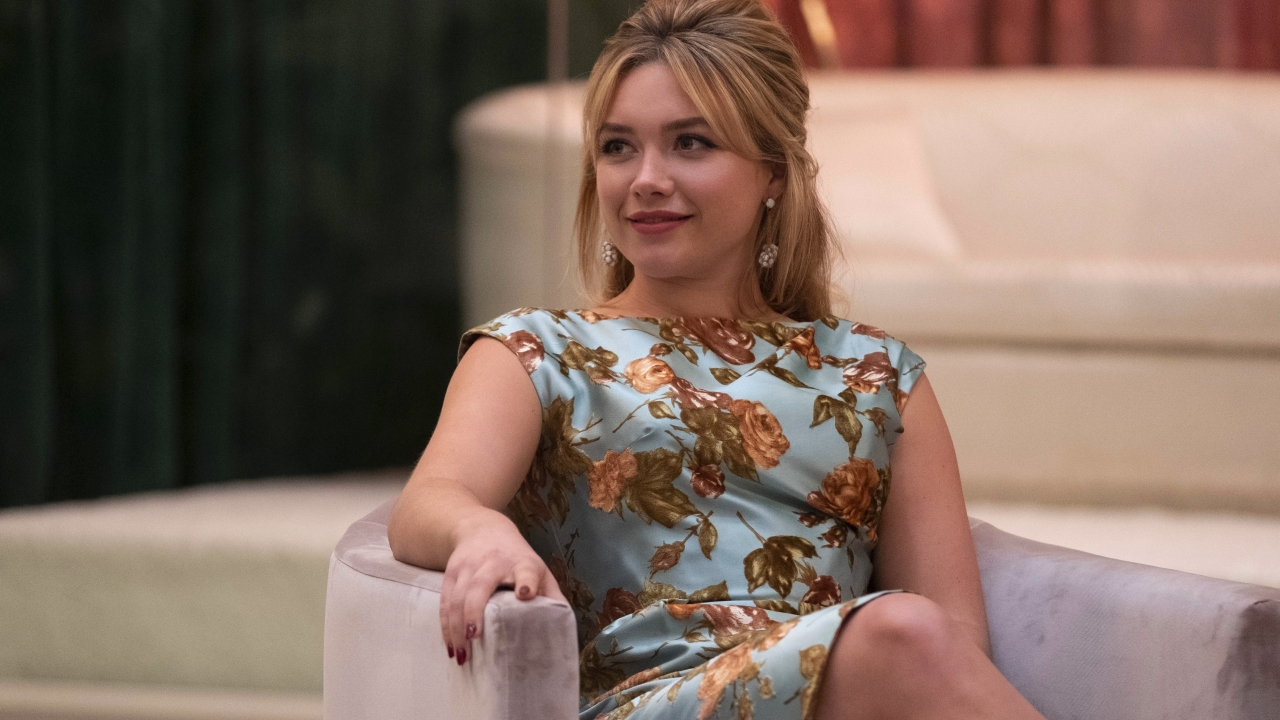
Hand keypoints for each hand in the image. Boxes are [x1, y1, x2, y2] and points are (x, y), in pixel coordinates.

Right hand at [440, 508, 567, 664]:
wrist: (482, 529)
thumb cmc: (517, 558)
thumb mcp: (538, 570)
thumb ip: (551, 595)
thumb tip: (563, 627)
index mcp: (522, 563)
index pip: (526, 571)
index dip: (527, 581)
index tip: (525, 594)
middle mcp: (493, 563)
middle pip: (480, 585)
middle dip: (474, 611)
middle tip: (474, 637)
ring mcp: (469, 567)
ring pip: (457, 597)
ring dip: (456, 627)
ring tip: (460, 654)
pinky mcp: (451, 573)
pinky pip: (445, 602)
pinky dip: (446, 626)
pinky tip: (450, 645)